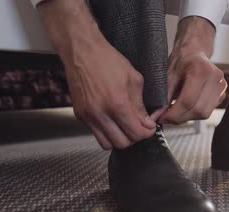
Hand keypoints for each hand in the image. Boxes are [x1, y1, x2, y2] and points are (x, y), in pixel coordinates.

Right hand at [38, 0, 156, 149]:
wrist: (81, 51)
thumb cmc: (106, 60)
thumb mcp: (133, 79)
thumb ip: (140, 105)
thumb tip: (146, 122)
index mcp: (116, 103)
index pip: (136, 133)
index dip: (147, 132)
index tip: (149, 127)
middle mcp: (100, 113)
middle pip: (122, 143)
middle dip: (134, 137)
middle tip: (138, 127)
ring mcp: (87, 116)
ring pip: (107, 144)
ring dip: (119, 138)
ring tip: (124, 126)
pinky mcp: (79, 115)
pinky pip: (95, 134)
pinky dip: (106, 132)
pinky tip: (112, 120)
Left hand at [159, 17, 226, 124]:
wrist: (195, 52)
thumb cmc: (183, 59)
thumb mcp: (169, 73)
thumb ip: (164, 94)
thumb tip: (159, 114)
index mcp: (202, 70)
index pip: (187, 101)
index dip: (173, 114)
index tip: (162, 118)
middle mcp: (215, 79)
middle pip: (198, 110)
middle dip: (180, 118)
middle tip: (167, 118)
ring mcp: (221, 87)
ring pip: (204, 114)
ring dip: (187, 117)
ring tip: (175, 113)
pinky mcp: (222, 94)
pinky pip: (208, 111)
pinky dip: (195, 114)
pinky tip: (186, 108)